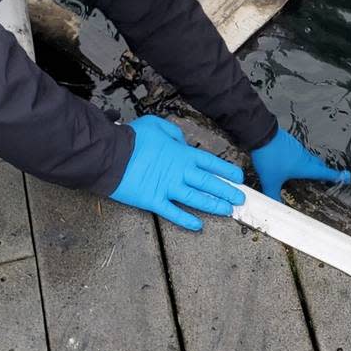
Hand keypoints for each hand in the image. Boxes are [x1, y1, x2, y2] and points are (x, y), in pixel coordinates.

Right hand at [109, 115, 244, 231]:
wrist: (109, 154)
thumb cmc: (131, 137)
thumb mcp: (155, 125)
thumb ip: (173, 133)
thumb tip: (183, 142)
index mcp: (181, 154)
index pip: (211, 163)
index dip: (227, 171)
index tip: (238, 178)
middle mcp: (179, 172)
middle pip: (209, 183)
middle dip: (227, 191)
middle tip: (240, 199)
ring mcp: (167, 188)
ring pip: (197, 200)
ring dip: (214, 206)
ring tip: (228, 211)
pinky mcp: (153, 201)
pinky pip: (173, 213)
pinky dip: (186, 220)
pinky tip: (198, 226)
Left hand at [251, 127, 350, 201]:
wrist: (261, 134)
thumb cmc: (270, 158)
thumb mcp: (270, 180)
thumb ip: (273, 194)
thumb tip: (274, 206)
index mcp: (305, 166)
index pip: (324, 173)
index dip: (336, 176)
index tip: (347, 177)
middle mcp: (304, 157)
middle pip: (318, 165)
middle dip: (323, 172)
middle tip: (327, 177)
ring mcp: (297, 148)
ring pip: (308, 158)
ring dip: (310, 165)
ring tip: (306, 172)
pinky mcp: (289, 142)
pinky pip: (298, 152)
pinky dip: (298, 159)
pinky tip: (289, 162)